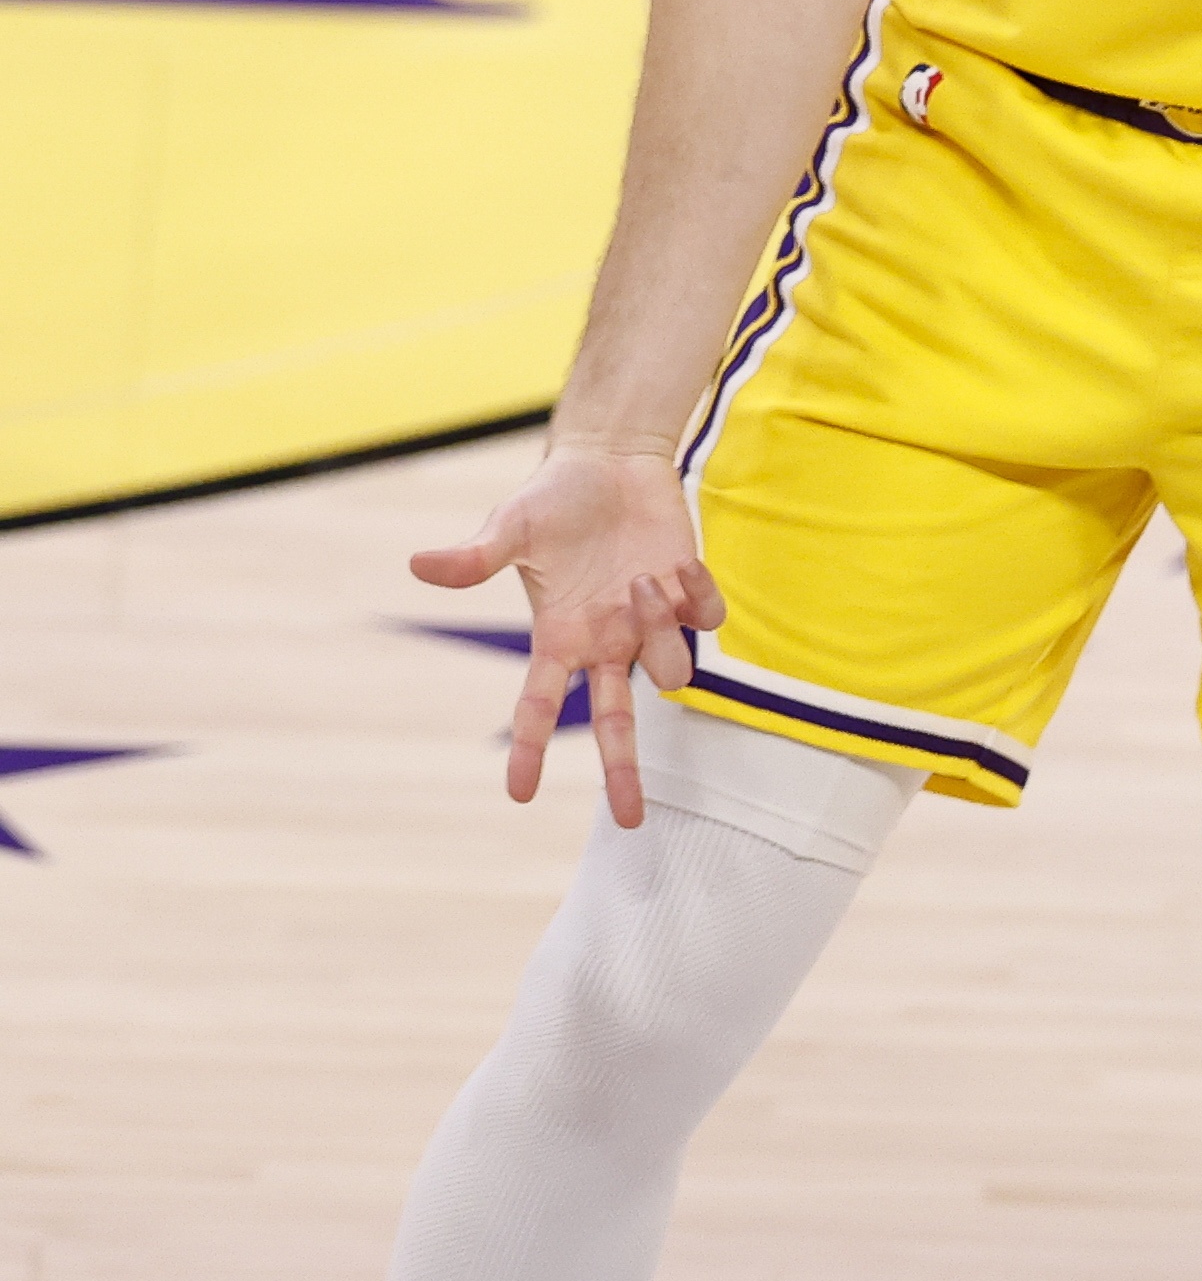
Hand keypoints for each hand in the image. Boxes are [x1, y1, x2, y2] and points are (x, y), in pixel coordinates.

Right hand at [411, 443, 724, 828]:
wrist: (611, 459)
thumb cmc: (555, 496)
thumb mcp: (511, 525)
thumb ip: (475, 556)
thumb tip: (417, 564)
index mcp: (559, 637)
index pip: (539, 706)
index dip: (529, 748)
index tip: (520, 793)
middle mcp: (605, 642)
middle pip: (617, 723)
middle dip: (622, 771)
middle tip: (631, 821)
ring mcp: (649, 622)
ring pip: (670, 669)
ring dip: (659, 631)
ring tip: (639, 580)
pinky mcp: (687, 593)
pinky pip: (705, 621)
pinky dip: (698, 600)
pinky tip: (679, 564)